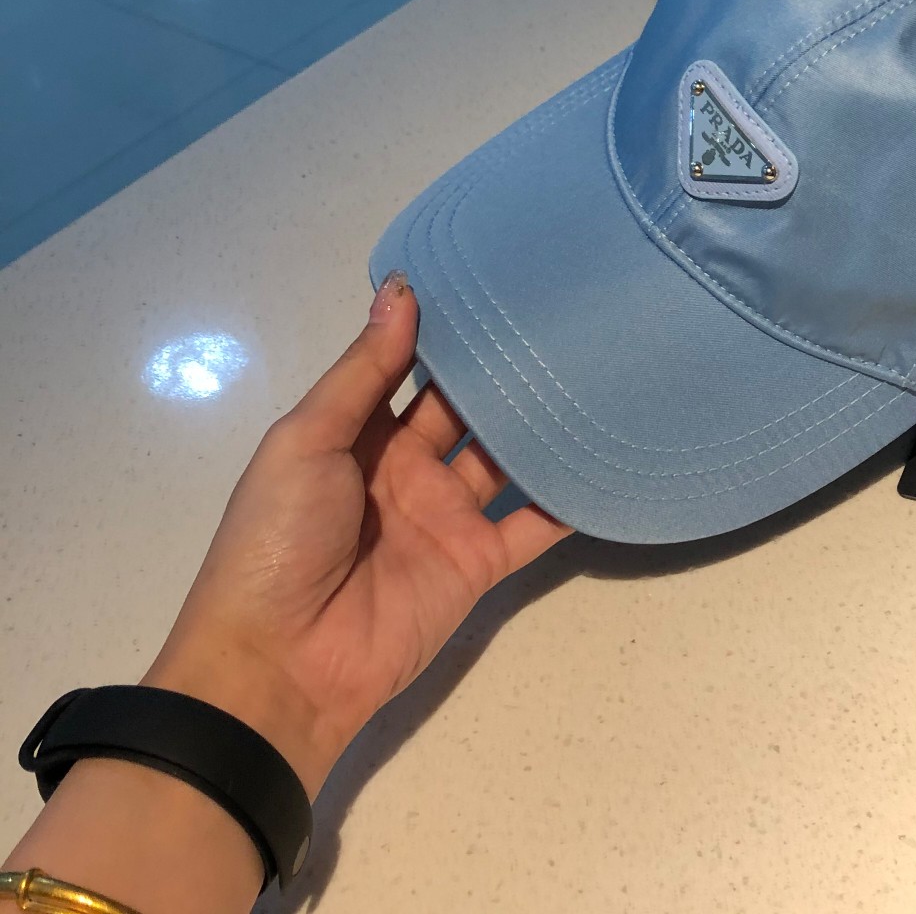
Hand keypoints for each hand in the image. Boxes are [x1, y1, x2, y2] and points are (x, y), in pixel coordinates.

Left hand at [143, 271, 569, 795]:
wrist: (280, 665)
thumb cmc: (278, 540)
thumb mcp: (305, 441)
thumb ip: (363, 370)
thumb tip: (402, 288)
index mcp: (356, 434)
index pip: (409, 367)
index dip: (444, 329)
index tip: (494, 280)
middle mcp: (406, 468)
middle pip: (465, 407)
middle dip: (502, 368)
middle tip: (561, 314)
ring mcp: (446, 516)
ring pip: (505, 456)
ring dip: (542, 422)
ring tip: (595, 366)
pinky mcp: (480, 563)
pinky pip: (534, 523)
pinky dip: (570, 497)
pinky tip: (609, 455)